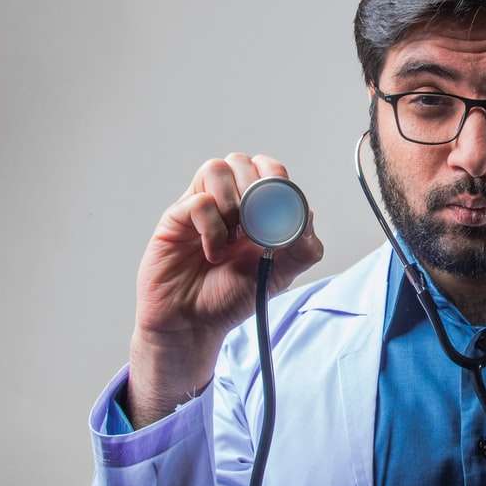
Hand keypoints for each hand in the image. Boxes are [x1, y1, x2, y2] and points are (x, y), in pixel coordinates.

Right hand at [126, 153, 323, 427]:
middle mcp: (228, 201)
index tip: (281, 207)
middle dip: (256, 189)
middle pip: (242, 161)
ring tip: (234, 238)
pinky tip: (214, 252)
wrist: (194, 325)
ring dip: (232, 203)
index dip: (277, 179)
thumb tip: (308, 214)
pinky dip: (212, 227)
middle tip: (256, 226)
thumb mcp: (279, 274)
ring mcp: (201, 206)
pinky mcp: (177, 218)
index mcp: (256, 208)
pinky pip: (198, 200)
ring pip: (217, 168)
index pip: (269, 169)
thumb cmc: (233, 296)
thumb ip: (301, 246)